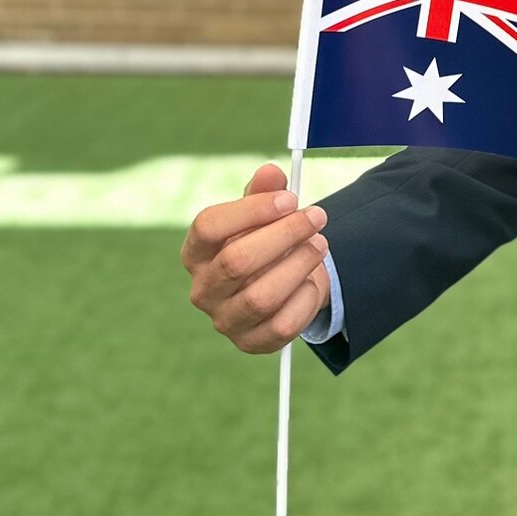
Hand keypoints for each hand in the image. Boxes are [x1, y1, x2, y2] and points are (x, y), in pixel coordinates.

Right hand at [181, 162, 331, 354]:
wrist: (281, 286)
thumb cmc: (264, 243)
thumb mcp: (263, 214)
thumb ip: (265, 192)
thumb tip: (270, 172)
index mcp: (196, 252)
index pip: (208, 227)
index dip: (251, 210)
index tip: (290, 199)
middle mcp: (203, 289)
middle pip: (237, 261)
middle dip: (284, 235)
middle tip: (317, 217)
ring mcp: (225, 320)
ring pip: (262, 296)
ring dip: (299, 265)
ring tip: (320, 244)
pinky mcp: (251, 342)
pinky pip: (283, 324)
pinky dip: (305, 298)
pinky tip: (312, 281)